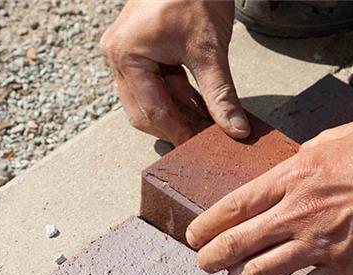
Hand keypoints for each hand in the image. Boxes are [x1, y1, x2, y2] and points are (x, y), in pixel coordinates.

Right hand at [100, 0, 248, 144]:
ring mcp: (125, 52)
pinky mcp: (137, 49)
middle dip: (174, 125)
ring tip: (207, 123)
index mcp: (127, 54)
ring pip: (147, 100)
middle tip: (204, 139)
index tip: (201, 147)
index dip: (178, 132)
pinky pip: (153, 83)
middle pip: (142, 111)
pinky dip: (175, 96)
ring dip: (176, 112)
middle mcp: (118, 55)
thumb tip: (235, 129)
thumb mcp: (210, 48)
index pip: (152, 110)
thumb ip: (220, 93)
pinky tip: (199, 105)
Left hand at [186, 116, 352, 274]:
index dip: (206, 224)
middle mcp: (297, 211)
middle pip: (236, 243)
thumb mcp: (341, 136)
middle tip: (204, 264)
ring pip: (260, 273)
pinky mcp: (347, 270)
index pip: (233, 205)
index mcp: (293, 175)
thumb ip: (308, 154)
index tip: (194, 235)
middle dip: (211, 258)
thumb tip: (294, 164)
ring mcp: (319, 243)